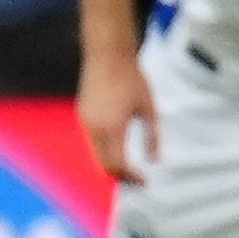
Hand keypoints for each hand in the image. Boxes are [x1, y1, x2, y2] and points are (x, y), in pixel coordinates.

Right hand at [79, 50, 157, 184]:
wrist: (107, 56)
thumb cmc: (132, 79)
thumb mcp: (149, 109)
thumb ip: (152, 136)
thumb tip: (156, 159)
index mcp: (112, 128)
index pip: (117, 165)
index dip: (131, 177)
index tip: (144, 181)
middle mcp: (94, 128)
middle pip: (103, 164)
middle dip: (120, 175)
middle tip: (138, 180)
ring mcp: (85, 121)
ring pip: (96, 154)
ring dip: (112, 163)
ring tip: (131, 167)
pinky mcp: (83, 114)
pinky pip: (93, 141)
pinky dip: (105, 150)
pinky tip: (119, 149)